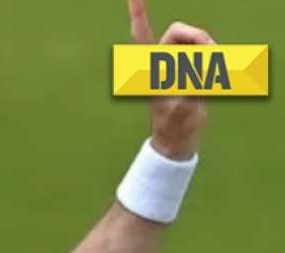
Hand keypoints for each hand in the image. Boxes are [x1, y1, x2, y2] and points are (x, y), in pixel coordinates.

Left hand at [128, 0, 211, 159]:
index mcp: (150, 68)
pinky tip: (211, 81)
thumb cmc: (174, 127)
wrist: (178, 140)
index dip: (138, 14)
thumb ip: (192, 86)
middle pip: (179, 32)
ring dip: (206, 50)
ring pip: (194, 41)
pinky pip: (203, 55)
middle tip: (211, 53)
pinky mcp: (188, 71)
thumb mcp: (184, 107)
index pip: (143, 35)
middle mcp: (161, 63)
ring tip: (211, 73)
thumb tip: (200, 68)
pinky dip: (211, 62)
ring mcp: (175, 66)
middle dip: (197, 37)